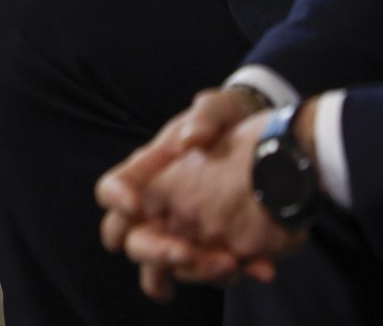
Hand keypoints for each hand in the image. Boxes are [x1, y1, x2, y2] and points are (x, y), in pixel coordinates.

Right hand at [131, 112, 293, 270]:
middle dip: (155, 252)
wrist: (271, 142)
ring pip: (168, 268)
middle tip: (183, 254)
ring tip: (226, 268)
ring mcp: (184, 232)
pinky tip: (259, 267)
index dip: (116, 200)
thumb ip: (206, 116)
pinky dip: (235, 273)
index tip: (135, 207)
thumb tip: (190, 139)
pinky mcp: (213, 248)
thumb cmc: (230, 120)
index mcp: (149, 172)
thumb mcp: (219, 109)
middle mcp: (158, 208)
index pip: (111, 190)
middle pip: (134, 240)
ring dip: (192, 273)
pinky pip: (212, 271)